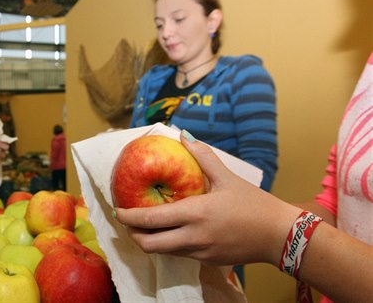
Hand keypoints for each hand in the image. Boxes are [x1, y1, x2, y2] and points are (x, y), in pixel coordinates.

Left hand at [114, 132, 299, 266]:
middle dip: (133, 234)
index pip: (149, 221)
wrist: (280, 235)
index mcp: (194, 214)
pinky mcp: (208, 261)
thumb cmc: (254, 204)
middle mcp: (192, 237)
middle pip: (149, 245)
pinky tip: (173, 232)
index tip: (117, 211)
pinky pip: (180, 254)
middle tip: (128, 222)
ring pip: (163, 252)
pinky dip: (170, 245)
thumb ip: (203, 157)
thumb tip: (184, 136)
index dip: (128, 217)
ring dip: (151, 241)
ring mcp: (200, 253)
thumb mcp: (227, 177)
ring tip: (147, 226)